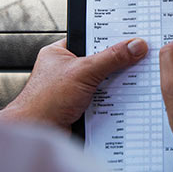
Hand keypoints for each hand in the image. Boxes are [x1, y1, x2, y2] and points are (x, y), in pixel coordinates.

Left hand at [0, 38, 147, 131]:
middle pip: (101, 60)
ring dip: (116, 84)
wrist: (35, 134)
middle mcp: (67, 69)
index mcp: (61, 53)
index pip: (92, 38)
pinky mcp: (82, 106)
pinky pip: (104, 98)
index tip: (134, 36)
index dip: (112, 37)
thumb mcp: (83, 71)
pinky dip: (113, 100)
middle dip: (118, 63)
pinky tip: (122, 100)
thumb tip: (135, 45)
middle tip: (137, 58)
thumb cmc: (43, 103)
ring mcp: (75, 89)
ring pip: (104, 80)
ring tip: (131, 81)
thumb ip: (111, 57)